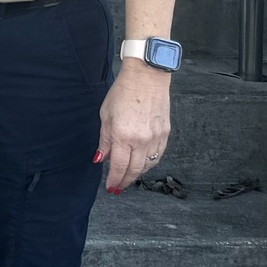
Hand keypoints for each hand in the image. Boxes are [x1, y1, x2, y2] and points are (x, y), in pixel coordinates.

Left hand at [97, 59, 171, 193]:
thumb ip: (104, 140)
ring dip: (137, 174)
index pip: (119, 166)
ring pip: (148, 165)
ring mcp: (156, 138)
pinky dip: (149, 163)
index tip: (110, 187)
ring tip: (128, 178)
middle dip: (125, 181)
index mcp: (123, 136)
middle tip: (118, 188)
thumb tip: (101, 159)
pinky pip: (157, 155)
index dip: (114, 179)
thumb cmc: (122, 93)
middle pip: (134, 170)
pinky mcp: (165, 134)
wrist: (147, 78)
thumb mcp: (105, 115)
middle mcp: (141, 140)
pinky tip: (142, 165)